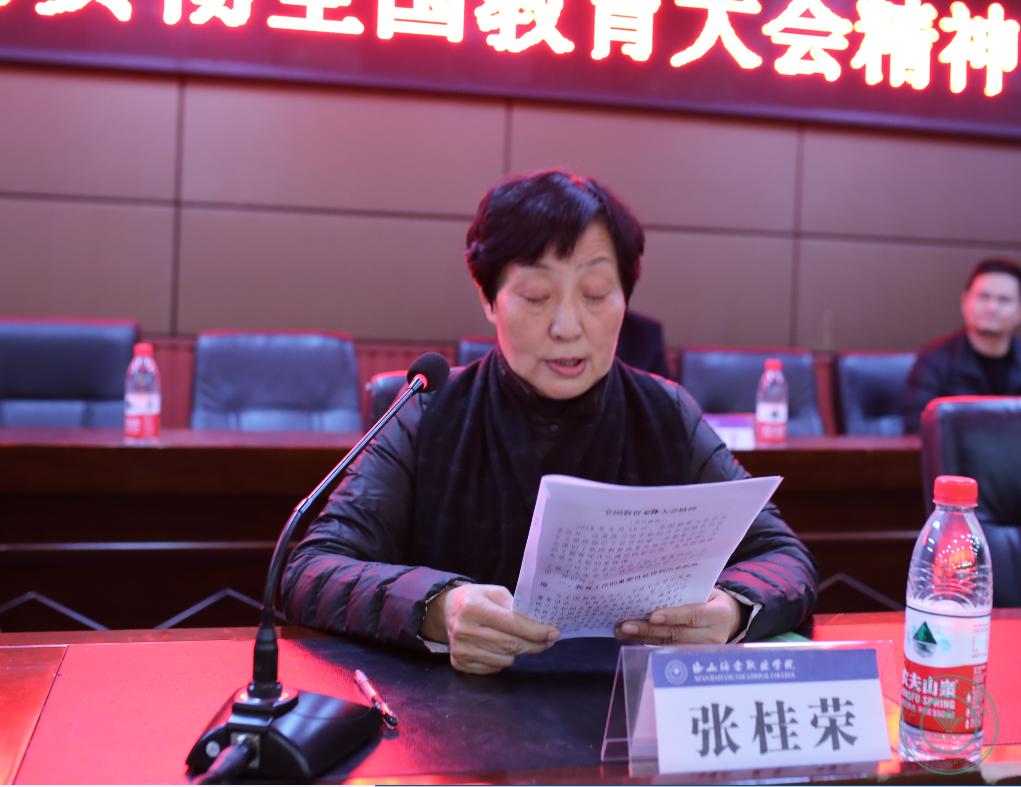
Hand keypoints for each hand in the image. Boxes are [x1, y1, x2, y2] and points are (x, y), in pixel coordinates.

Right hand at [421, 584, 559, 673]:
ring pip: (504, 659)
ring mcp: (460, 649)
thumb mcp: (494, 593)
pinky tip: (500, 648)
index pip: (512, 624)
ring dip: (518, 652)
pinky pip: (493, 668)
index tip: (553, 633)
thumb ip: (515, 607)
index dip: (536, 631)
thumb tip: (540, 625)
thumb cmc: (475, 599)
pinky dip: (502, 659)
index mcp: (473, 608)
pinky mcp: (459, 663)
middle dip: (534, 644)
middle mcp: (464, 630)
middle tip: (548, 641)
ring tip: (521, 642)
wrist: (445, 611)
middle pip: (510, 644)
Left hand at [614, 587, 742, 644]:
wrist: (732, 620)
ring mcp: (703, 650)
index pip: (693, 615)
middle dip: (649, 629)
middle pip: (677, 633)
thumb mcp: (709, 592)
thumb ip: (687, 594)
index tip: (653, 616)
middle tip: (626, 625)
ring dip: (643, 637)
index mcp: (718, 614)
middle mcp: (712, 635)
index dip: (673, 616)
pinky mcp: (693, 657)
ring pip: (669, 644)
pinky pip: (668, 649)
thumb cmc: (714, 600)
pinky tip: (633, 637)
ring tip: (623, 631)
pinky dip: (649, 642)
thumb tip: (653, 590)